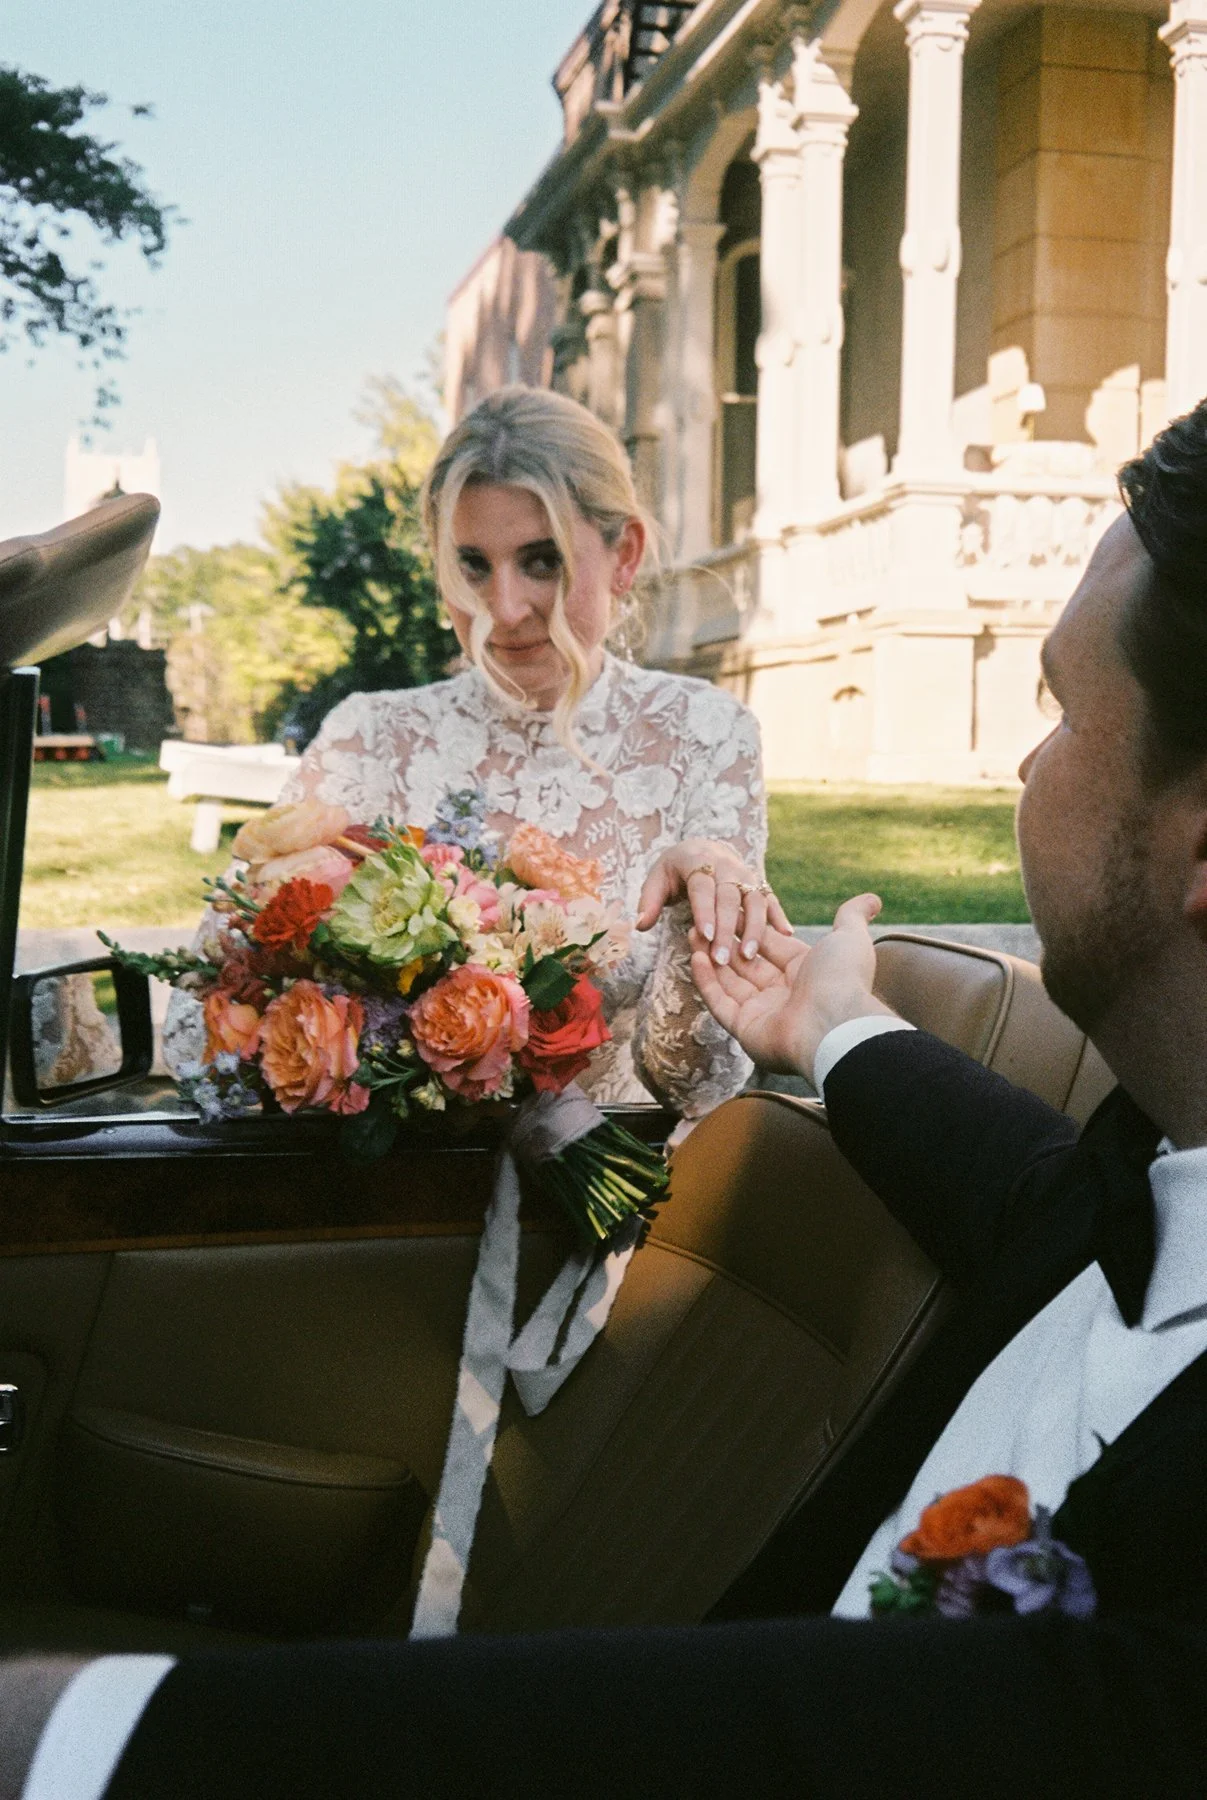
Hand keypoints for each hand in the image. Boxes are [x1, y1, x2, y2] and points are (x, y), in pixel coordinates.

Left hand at [636, 838, 792, 967]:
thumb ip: (647, 901)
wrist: (702, 848)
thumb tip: (639, 924)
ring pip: (755, 899)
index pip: (702, 887)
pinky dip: (779, 915)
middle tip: (722, 959)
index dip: (704, 911)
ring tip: (751, 955)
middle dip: (727, 929)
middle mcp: (726, 864)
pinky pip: (771, 899)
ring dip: (755, 927)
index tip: (705, 936)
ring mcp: (746, 873)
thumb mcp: (656, 879)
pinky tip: (787, 934)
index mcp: (698, 860)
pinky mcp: (759, 883)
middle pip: (729, 897)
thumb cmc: (675, 870)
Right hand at [689, 893, 896, 1080]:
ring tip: (693, 932)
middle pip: (746, 964)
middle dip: (724, 941)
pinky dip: (707, 981)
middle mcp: (783, 994)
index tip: (728, 907)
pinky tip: (696, 957)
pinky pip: (720, 1003)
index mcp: (804, 973)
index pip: (769, 945)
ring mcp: (763, 1014)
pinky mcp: (745, 1030)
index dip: (748, 927)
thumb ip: (852, 916)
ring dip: (711, 957)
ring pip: (729, 982)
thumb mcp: (849, 938)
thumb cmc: (843, 979)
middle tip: (702, 919)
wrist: (835, 1023)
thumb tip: (873, 898)